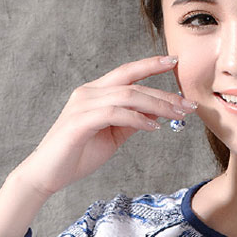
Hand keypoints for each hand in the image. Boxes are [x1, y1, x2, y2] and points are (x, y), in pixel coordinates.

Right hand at [15, 54, 195, 198]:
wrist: (47, 174)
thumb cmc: (77, 155)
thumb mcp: (112, 136)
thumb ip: (131, 121)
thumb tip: (156, 113)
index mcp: (95, 93)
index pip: (127, 73)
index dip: (150, 64)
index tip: (175, 62)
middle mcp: (88, 93)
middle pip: (132, 82)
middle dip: (164, 92)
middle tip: (189, 103)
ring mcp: (83, 105)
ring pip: (127, 96)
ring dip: (157, 105)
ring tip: (178, 115)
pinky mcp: (80, 122)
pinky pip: (115, 114)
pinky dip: (137, 118)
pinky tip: (153, 126)